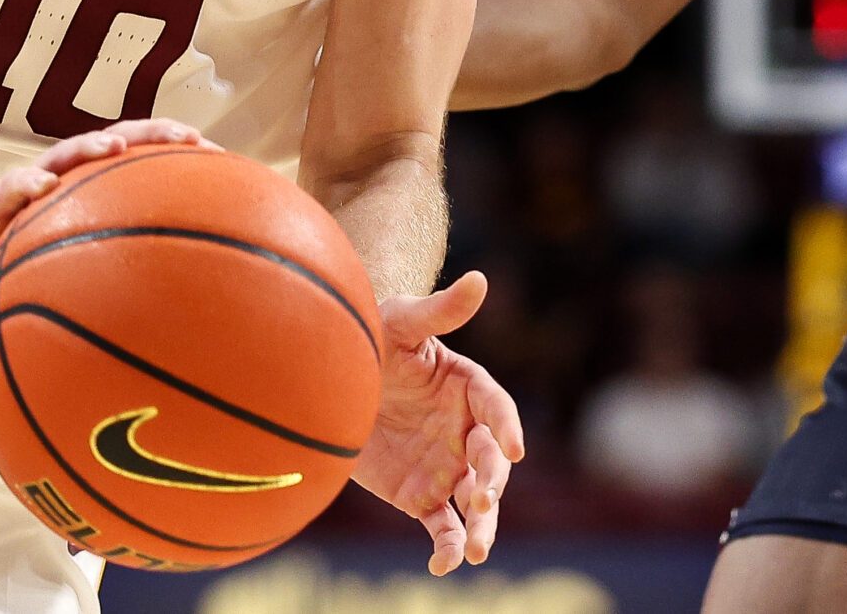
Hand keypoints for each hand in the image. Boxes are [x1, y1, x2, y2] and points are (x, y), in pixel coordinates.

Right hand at [0, 118, 212, 296]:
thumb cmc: (26, 258)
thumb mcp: (76, 266)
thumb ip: (117, 268)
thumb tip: (179, 308)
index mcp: (94, 187)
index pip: (146, 158)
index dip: (183, 154)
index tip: (226, 158)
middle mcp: (69, 176)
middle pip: (118, 141)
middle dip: (154, 133)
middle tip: (190, 138)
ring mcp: (32, 183)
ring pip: (66, 154)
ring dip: (91, 146)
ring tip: (116, 146)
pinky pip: (12, 189)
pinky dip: (27, 185)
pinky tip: (41, 189)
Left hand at [353, 270, 525, 573]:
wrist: (334, 375)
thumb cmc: (373, 337)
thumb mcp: (402, 321)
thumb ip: (440, 311)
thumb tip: (480, 279)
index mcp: (470, 388)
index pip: (497, 409)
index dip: (507, 427)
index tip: (512, 449)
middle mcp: (466, 431)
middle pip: (491, 461)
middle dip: (492, 481)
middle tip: (482, 496)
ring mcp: (446, 466)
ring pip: (474, 502)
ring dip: (481, 525)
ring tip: (476, 550)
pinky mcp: (420, 496)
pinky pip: (440, 527)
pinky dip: (447, 548)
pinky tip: (444, 568)